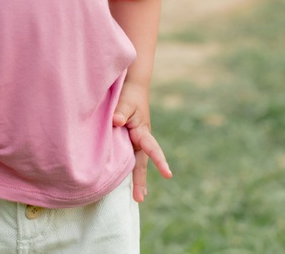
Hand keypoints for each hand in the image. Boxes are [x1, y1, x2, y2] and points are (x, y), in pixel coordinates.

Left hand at [112, 82, 171, 201]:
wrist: (132, 86)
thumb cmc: (130, 93)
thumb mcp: (126, 100)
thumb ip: (121, 111)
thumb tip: (116, 121)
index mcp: (142, 131)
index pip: (151, 148)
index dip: (159, 161)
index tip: (168, 174)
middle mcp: (140, 138)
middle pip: (141, 162)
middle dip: (141, 180)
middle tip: (140, 198)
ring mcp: (135, 139)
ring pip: (136, 161)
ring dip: (136, 177)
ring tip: (138, 196)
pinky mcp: (128, 138)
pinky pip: (127, 155)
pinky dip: (127, 166)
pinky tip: (124, 176)